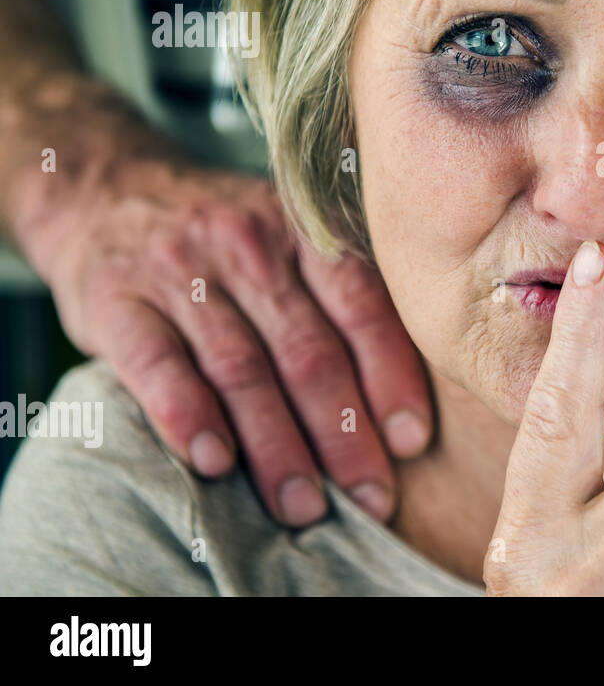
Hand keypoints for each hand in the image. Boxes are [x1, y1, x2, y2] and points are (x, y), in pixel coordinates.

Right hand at [30, 156, 431, 525]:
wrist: (106, 186)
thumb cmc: (225, 237)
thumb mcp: (290, 235)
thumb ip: (340, 293)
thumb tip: (400, 394)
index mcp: (305, 230)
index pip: (362, 306)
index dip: (391, 376)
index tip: (410, 441)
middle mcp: (249, 244)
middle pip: (308, 350)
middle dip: (345, 434)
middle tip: (370, 497)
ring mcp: (180, 269)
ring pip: (241, 368)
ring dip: (277, 446)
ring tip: (305, 505)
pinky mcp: (116, 298)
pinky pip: (158, 364)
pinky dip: (189, 417)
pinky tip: (217, 463)